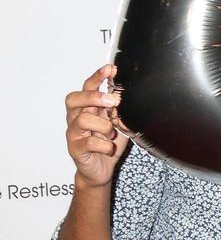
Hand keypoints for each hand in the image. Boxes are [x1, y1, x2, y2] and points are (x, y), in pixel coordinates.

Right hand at [65, 64, 128, 188]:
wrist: (100, 170)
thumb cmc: (107, 144)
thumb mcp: (118, 124)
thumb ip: (120, 111)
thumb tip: (127, 96)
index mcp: (87, 109)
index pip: (87, 88)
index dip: (96, 77)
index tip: (110, 69)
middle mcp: (77, 118)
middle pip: (73, 99)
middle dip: (93, 97)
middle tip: (112, 101)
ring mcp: (74, 134)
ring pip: (82, 120)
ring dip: (103, 125)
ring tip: (111, 133)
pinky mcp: (75, 149)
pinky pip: (89, 142)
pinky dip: (104, 145)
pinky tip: (109, 148)